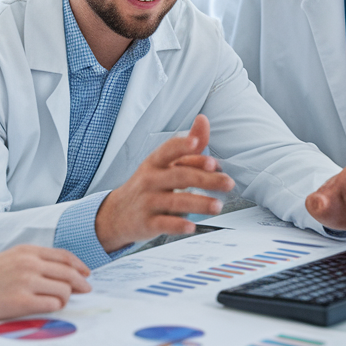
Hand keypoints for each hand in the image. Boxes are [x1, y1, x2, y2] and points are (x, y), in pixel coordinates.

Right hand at [0, 245, 90, 328]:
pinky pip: (52, 304)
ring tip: (59, 302)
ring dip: (66, 297)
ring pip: (64, 289)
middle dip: (82, 283)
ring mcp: (25, 281)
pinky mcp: (20, 302)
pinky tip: (48, 308)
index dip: (80, 266)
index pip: (64, 256)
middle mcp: (28, 263)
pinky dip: (55, 307)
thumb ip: (32, 262)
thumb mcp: (8, 260)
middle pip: (69, 272)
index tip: (87, 274)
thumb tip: (60, 273)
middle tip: (87, 291)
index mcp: (26, 250)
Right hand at [95, 115, 234, 252]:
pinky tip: (192, 226)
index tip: (197, 144)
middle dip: (206, 179)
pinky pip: (164, 224)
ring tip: (217, 206)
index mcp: (155, 162)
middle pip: (180, 176)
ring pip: (175, 201)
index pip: (169, 150)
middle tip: (228, 183)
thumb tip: (203, 119)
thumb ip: (187, 145)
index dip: (182, 146)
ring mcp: (148, 202)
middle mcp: (150, 180)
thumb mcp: (163, 164)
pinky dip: (178, 225)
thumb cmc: (148, 185)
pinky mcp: (147, 223)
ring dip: (199, 203)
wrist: (117, 213)